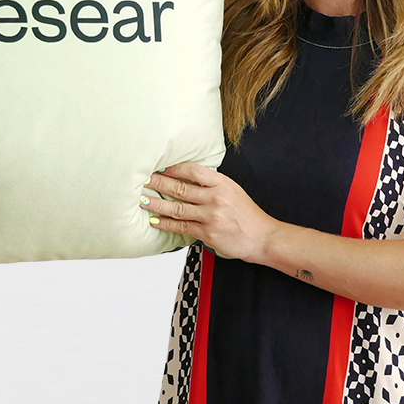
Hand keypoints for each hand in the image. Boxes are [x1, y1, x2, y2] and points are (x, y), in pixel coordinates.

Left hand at [146, 163, 280, 262]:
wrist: (261, 237)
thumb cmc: (246, 215)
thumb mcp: (233, 191)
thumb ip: (212, 184)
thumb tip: (186, 178)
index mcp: (223, 184)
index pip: (193, 171)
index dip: (174, 168)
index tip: (159, 166)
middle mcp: (216, 198)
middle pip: (181, 188)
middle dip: (158, 183)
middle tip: (143, 179)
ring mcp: (211, 216)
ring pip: (177, 208)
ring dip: (156, 203)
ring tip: (142, 199)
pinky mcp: (207, 233)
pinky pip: (181, 227)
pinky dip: (165, 223)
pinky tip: (154, 220)